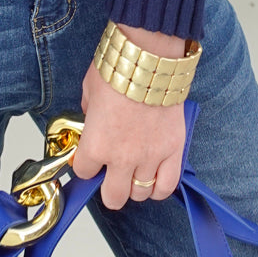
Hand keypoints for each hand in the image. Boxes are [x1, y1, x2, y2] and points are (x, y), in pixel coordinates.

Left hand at [71, 23, 187, 210]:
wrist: (150, 59)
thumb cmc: (118, 70)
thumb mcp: (89, 90)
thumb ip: (89, 113)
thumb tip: (92, 121)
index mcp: (96, 144)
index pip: (84, 172)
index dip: (86, 165)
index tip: (89, 159)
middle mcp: (122, 157)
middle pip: (113, 197)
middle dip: (109, 189)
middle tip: (110, 176)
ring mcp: (150, 157)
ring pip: (140, 194)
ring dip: (135, 186)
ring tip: (134, 173)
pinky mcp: (173, 150)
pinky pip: (167, 186)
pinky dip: (159, 187)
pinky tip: (154, 179)